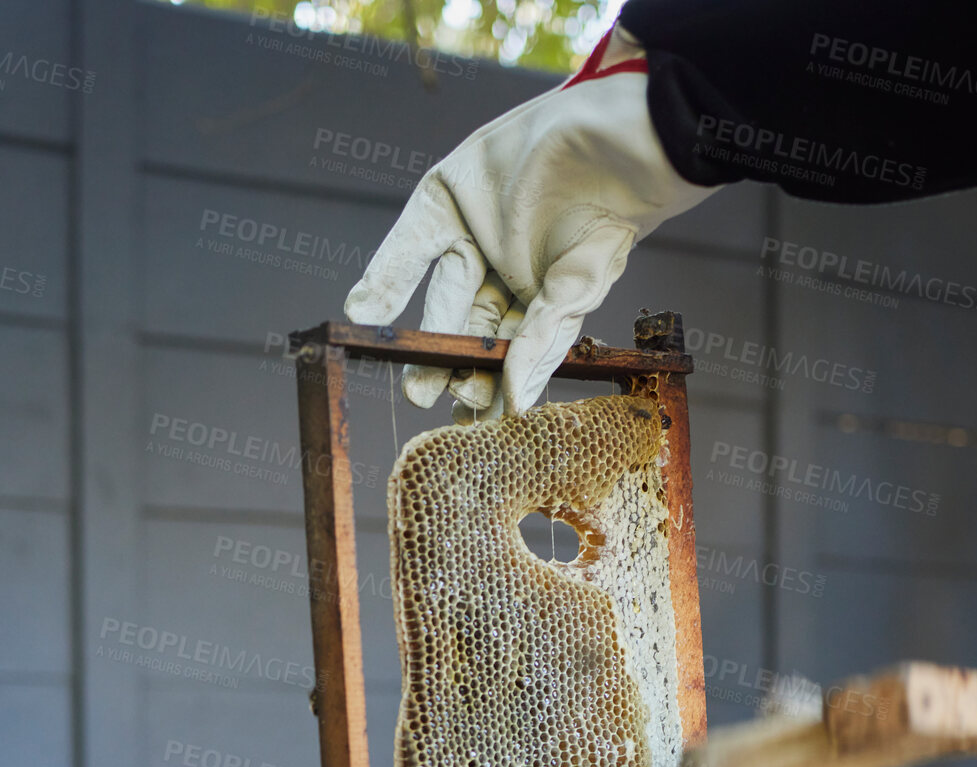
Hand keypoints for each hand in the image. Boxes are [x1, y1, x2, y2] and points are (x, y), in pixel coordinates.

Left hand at [344, 27, 716, 416]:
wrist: (613, 138)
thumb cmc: (610, 217)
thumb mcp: (575, 290)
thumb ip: (540, 342)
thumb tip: (519, 404)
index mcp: (536, 300)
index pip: (503, 351)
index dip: (485, 384)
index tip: (467, 418)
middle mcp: (501, 272)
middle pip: (467, 327)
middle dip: (447, 362)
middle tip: (425, 395)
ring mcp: (472, 234)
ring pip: (440, 292)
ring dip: (419, 333)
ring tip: (405, 374)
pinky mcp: (446, 197)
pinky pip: (411, 241)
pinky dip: (384, 277)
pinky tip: (363, 311)